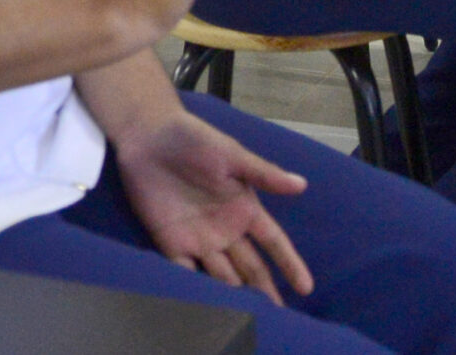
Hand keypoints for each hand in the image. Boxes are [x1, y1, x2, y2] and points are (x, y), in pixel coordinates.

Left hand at [114, 106, 312, 303]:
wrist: (150, 137)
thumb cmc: (196, 141)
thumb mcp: (233, 156)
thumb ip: (264, 174)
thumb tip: (302, 186)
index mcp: (245, 209)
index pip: (273, 243)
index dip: (289, 264)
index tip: (306, 288)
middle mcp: (225, 230)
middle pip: (250, 268)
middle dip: (264, 292)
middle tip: (277, 318)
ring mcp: (198, 239)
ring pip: (221, 276)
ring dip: (232, 297)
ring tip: (244, 319)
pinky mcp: (170, 242)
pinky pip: (185, 272)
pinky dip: (194, 289)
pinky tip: (203, 307)